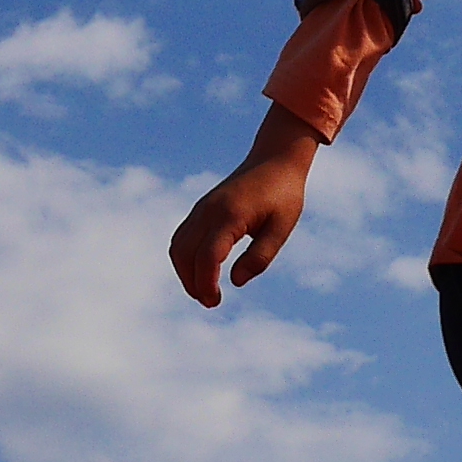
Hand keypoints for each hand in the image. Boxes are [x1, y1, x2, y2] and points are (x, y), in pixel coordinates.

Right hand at [166, 112, 323, 309]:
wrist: (274, 159)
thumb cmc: (283, 194)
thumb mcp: (281, 228)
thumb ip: (260, 256)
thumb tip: (235, 282)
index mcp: (230, 215)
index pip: (208, 256)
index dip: (206, 284)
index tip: (215, 302)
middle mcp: (209, 211)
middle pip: (185, 254)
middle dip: (193, 283)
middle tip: (212, 302)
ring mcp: (201, 208)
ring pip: (178, 246)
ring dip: (185, 272)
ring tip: (204, 291)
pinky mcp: (201, 208)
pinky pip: (182, 237)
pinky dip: (184, 258)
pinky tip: (200, 271)